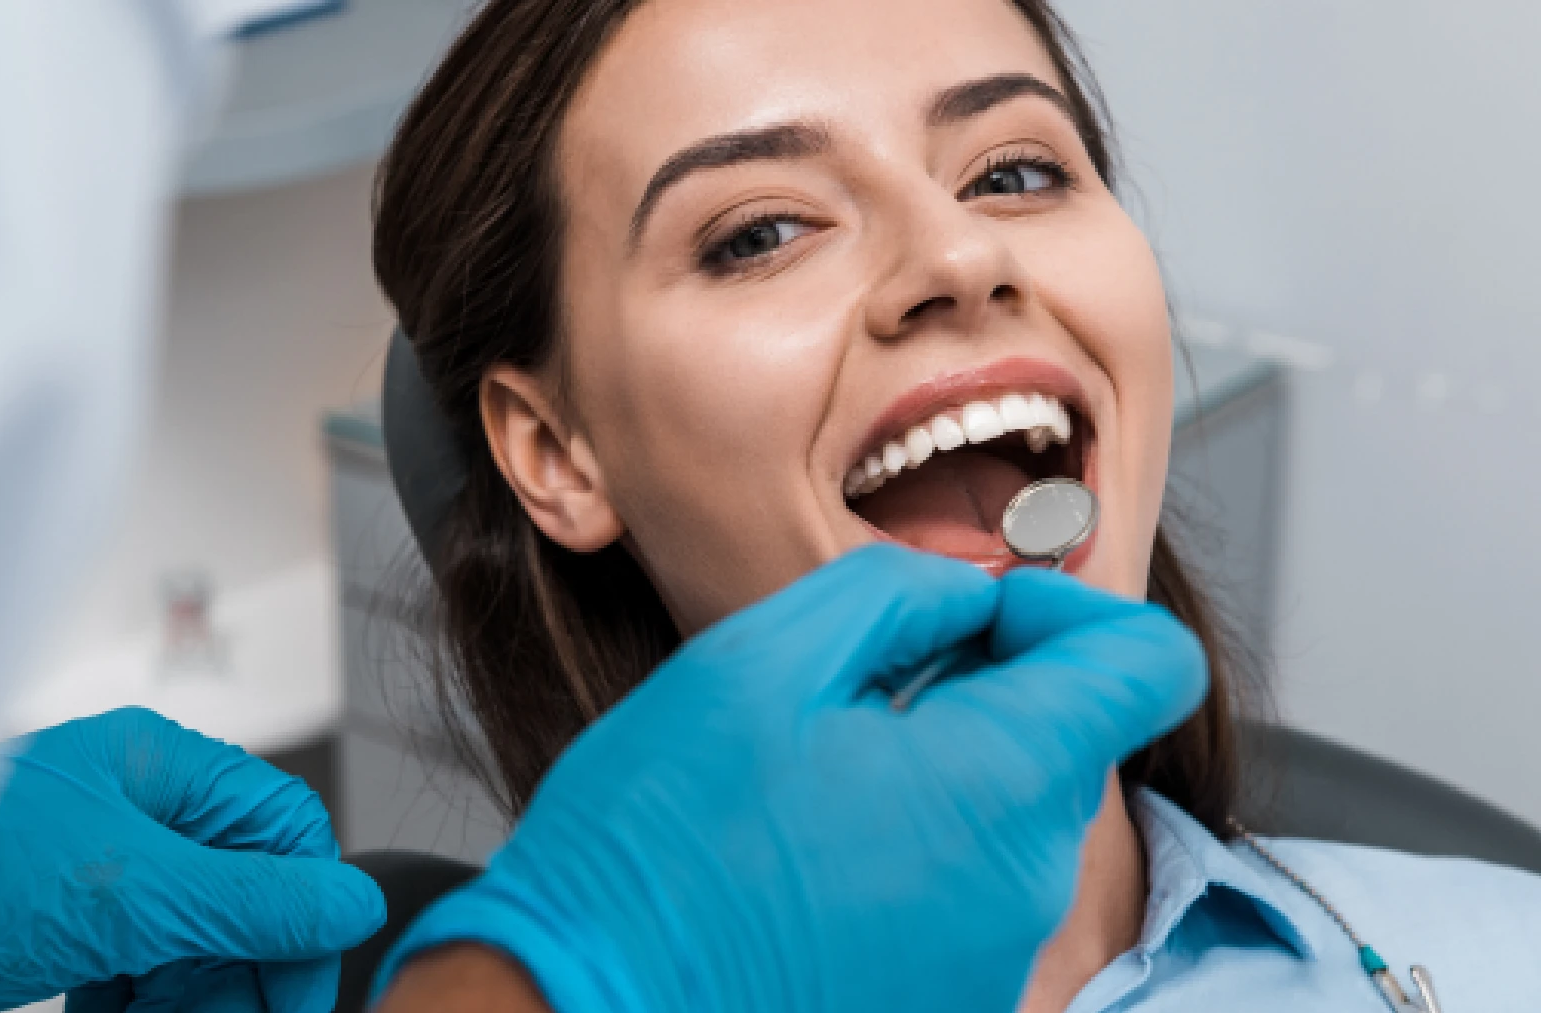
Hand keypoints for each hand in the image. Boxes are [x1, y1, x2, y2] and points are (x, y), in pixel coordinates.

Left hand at [0, 707, 384, 1012]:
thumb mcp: (123, 892)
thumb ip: (250, 901)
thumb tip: (353, 906)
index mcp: (159, 772)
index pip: (284, 837)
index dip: (306, 920)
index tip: (300, 996)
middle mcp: (133, 819)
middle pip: (243, 901)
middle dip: (247, 975)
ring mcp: (91, 880)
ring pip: (192, 948)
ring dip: (199, 1001)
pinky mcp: (52, 937)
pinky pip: (136, 978)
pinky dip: (146, 1011)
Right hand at [371, 545, 1205, 1012]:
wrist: (590, 1005)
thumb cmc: (658, 847)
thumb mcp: (760, 660)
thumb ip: (895, 594)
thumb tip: (966, 593)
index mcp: (998, 783)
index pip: (1150, 663)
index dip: (1071, 606)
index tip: (980, 610)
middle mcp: (1026, 886)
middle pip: (1069, 738)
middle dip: (982, 684)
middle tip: (855, 682)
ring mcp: (991, 959)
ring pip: (1010, 814)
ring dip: (937, 765)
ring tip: (810, 773)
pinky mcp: (948, 1000)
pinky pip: (968, 890)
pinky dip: (913, 844)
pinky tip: (808, 845)